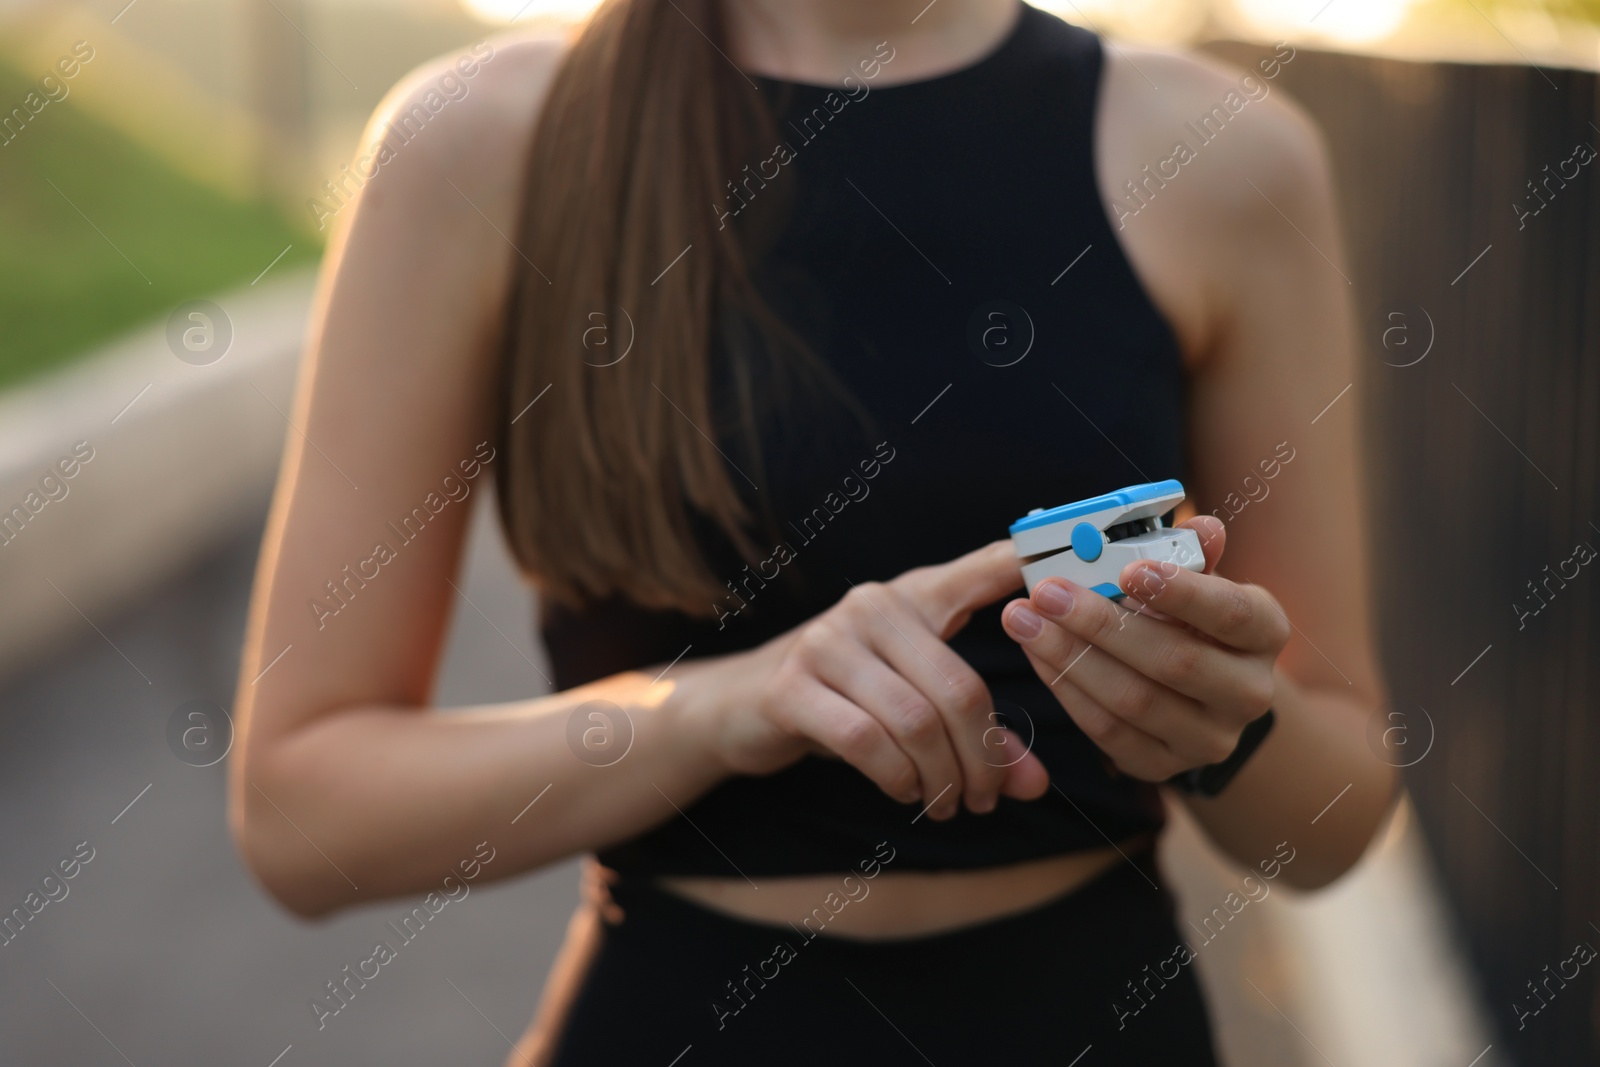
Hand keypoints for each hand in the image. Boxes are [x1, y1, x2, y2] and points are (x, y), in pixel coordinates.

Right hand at [688, 541, 1049, 819]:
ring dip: (941, 780)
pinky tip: (904, 793)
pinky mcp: (792, 686)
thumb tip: (1033, 785)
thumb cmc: (846, 699)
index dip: (1026, 565)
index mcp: (914, 596)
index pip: (980, 569)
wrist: (740, 708)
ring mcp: (828, 642)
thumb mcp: (913, 706)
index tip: (1076, 560)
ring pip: (916, 721)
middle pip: (959, 688)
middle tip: (987, 800)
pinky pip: (866, 741)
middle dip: (982, 759)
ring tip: (948, 806)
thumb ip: (979, 737)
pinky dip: (897, 779)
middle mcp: (873, 606)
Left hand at [998, 516, 1286, 780]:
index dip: (1183, 592)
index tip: (1130, 568)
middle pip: (1175, 662)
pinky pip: (1106, 732)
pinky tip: (1035, 653)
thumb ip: (1193, 555)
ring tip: (1024, 619)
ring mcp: (1208, 739)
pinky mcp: (1162, 766)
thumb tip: (1202, 526)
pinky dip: (1066, 689)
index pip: (1233, 614)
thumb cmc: (1193, 620)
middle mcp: (1249, 693)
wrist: (1202, 697)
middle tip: (1047, 591)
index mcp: (1266, 634)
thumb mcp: (1200, 582)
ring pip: (1133, 701)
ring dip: (1069, 656)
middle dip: (1101, 624)